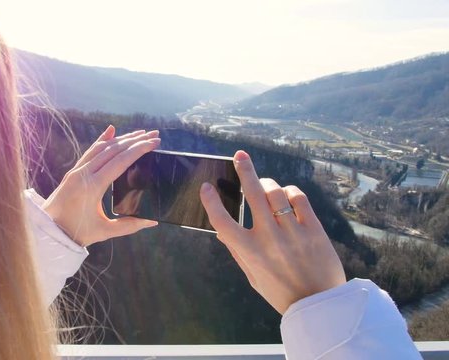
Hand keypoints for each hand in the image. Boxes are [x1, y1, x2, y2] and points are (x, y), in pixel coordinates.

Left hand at [42, 125, 159, 246]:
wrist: (47, 230)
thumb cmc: (76, 232)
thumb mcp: (104, 231)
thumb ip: (129, 226)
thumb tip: (152, 222)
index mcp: (93, 186)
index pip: (120, 161)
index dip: (139, 150)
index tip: (153, 142)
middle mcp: (84, 173)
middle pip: (113, 150)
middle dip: (135, 140)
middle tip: (153, 135)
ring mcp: (77, 171)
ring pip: (102, 148)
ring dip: (122, 139)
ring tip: (139, 134)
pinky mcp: (73, 172)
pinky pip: (90, 152)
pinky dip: (102, 140)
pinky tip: (111, 131)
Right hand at [199, 150, 345, 313]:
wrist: (319, 305)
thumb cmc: (281, 291)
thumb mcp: (252, 276)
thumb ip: (238, 251)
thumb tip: (223, 229)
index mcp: (250, 252)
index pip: (222, 222)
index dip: (211, 202)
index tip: (206, 187)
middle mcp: (269, 239)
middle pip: (252, 195)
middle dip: (245, 171)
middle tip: (240, 155)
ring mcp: (292, 232)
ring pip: (276, 193)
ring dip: (268, 183)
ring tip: (265, 184)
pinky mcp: (313, 229)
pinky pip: (299, 199)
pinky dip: (291, 192)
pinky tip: (287, 195)